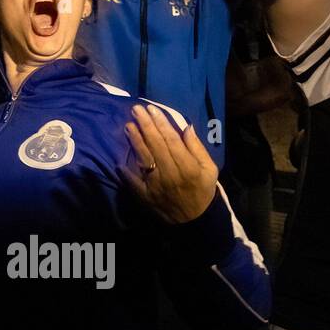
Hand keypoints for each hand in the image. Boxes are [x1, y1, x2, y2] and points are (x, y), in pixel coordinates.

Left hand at [122, 104, 217, 223]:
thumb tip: (186, 127)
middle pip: (155, 145)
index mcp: (188, 167)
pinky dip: (126, 170)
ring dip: (135, 141)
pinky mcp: (145, 196)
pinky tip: (119, 158)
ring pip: (143, 159)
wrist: (194, 220)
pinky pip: (133, 180)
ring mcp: (156, 185)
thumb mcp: (209, 169)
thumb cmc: (202, 190)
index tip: (152, 109)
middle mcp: (171, 174)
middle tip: (136, 110)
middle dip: (145, 125)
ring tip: (128, 125)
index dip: (160, 123)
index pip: (171, 140)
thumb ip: (197, 148)